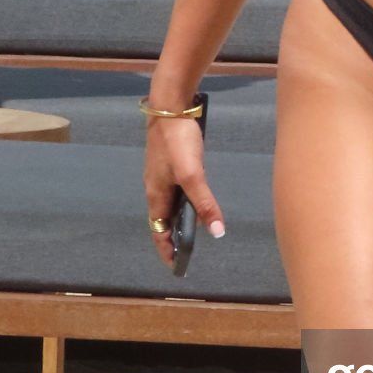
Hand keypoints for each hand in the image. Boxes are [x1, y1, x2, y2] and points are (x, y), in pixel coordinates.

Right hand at [143, 115, 224, 268]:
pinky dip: (184, 202)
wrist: (170, 106)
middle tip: (188, 251)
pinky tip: (197, 198)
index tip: (177, 266)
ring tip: (195, 230)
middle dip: (173, 237)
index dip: (166, 250)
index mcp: (156, 195)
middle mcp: (155, 188)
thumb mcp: (193, 175)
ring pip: (169, 205)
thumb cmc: (177, 142)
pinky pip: (175, 190)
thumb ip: (204, 203)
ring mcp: (161, 175)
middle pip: (163, 220)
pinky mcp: (170, 163)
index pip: (158, 231)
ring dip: (179, 219)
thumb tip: (217, 232)